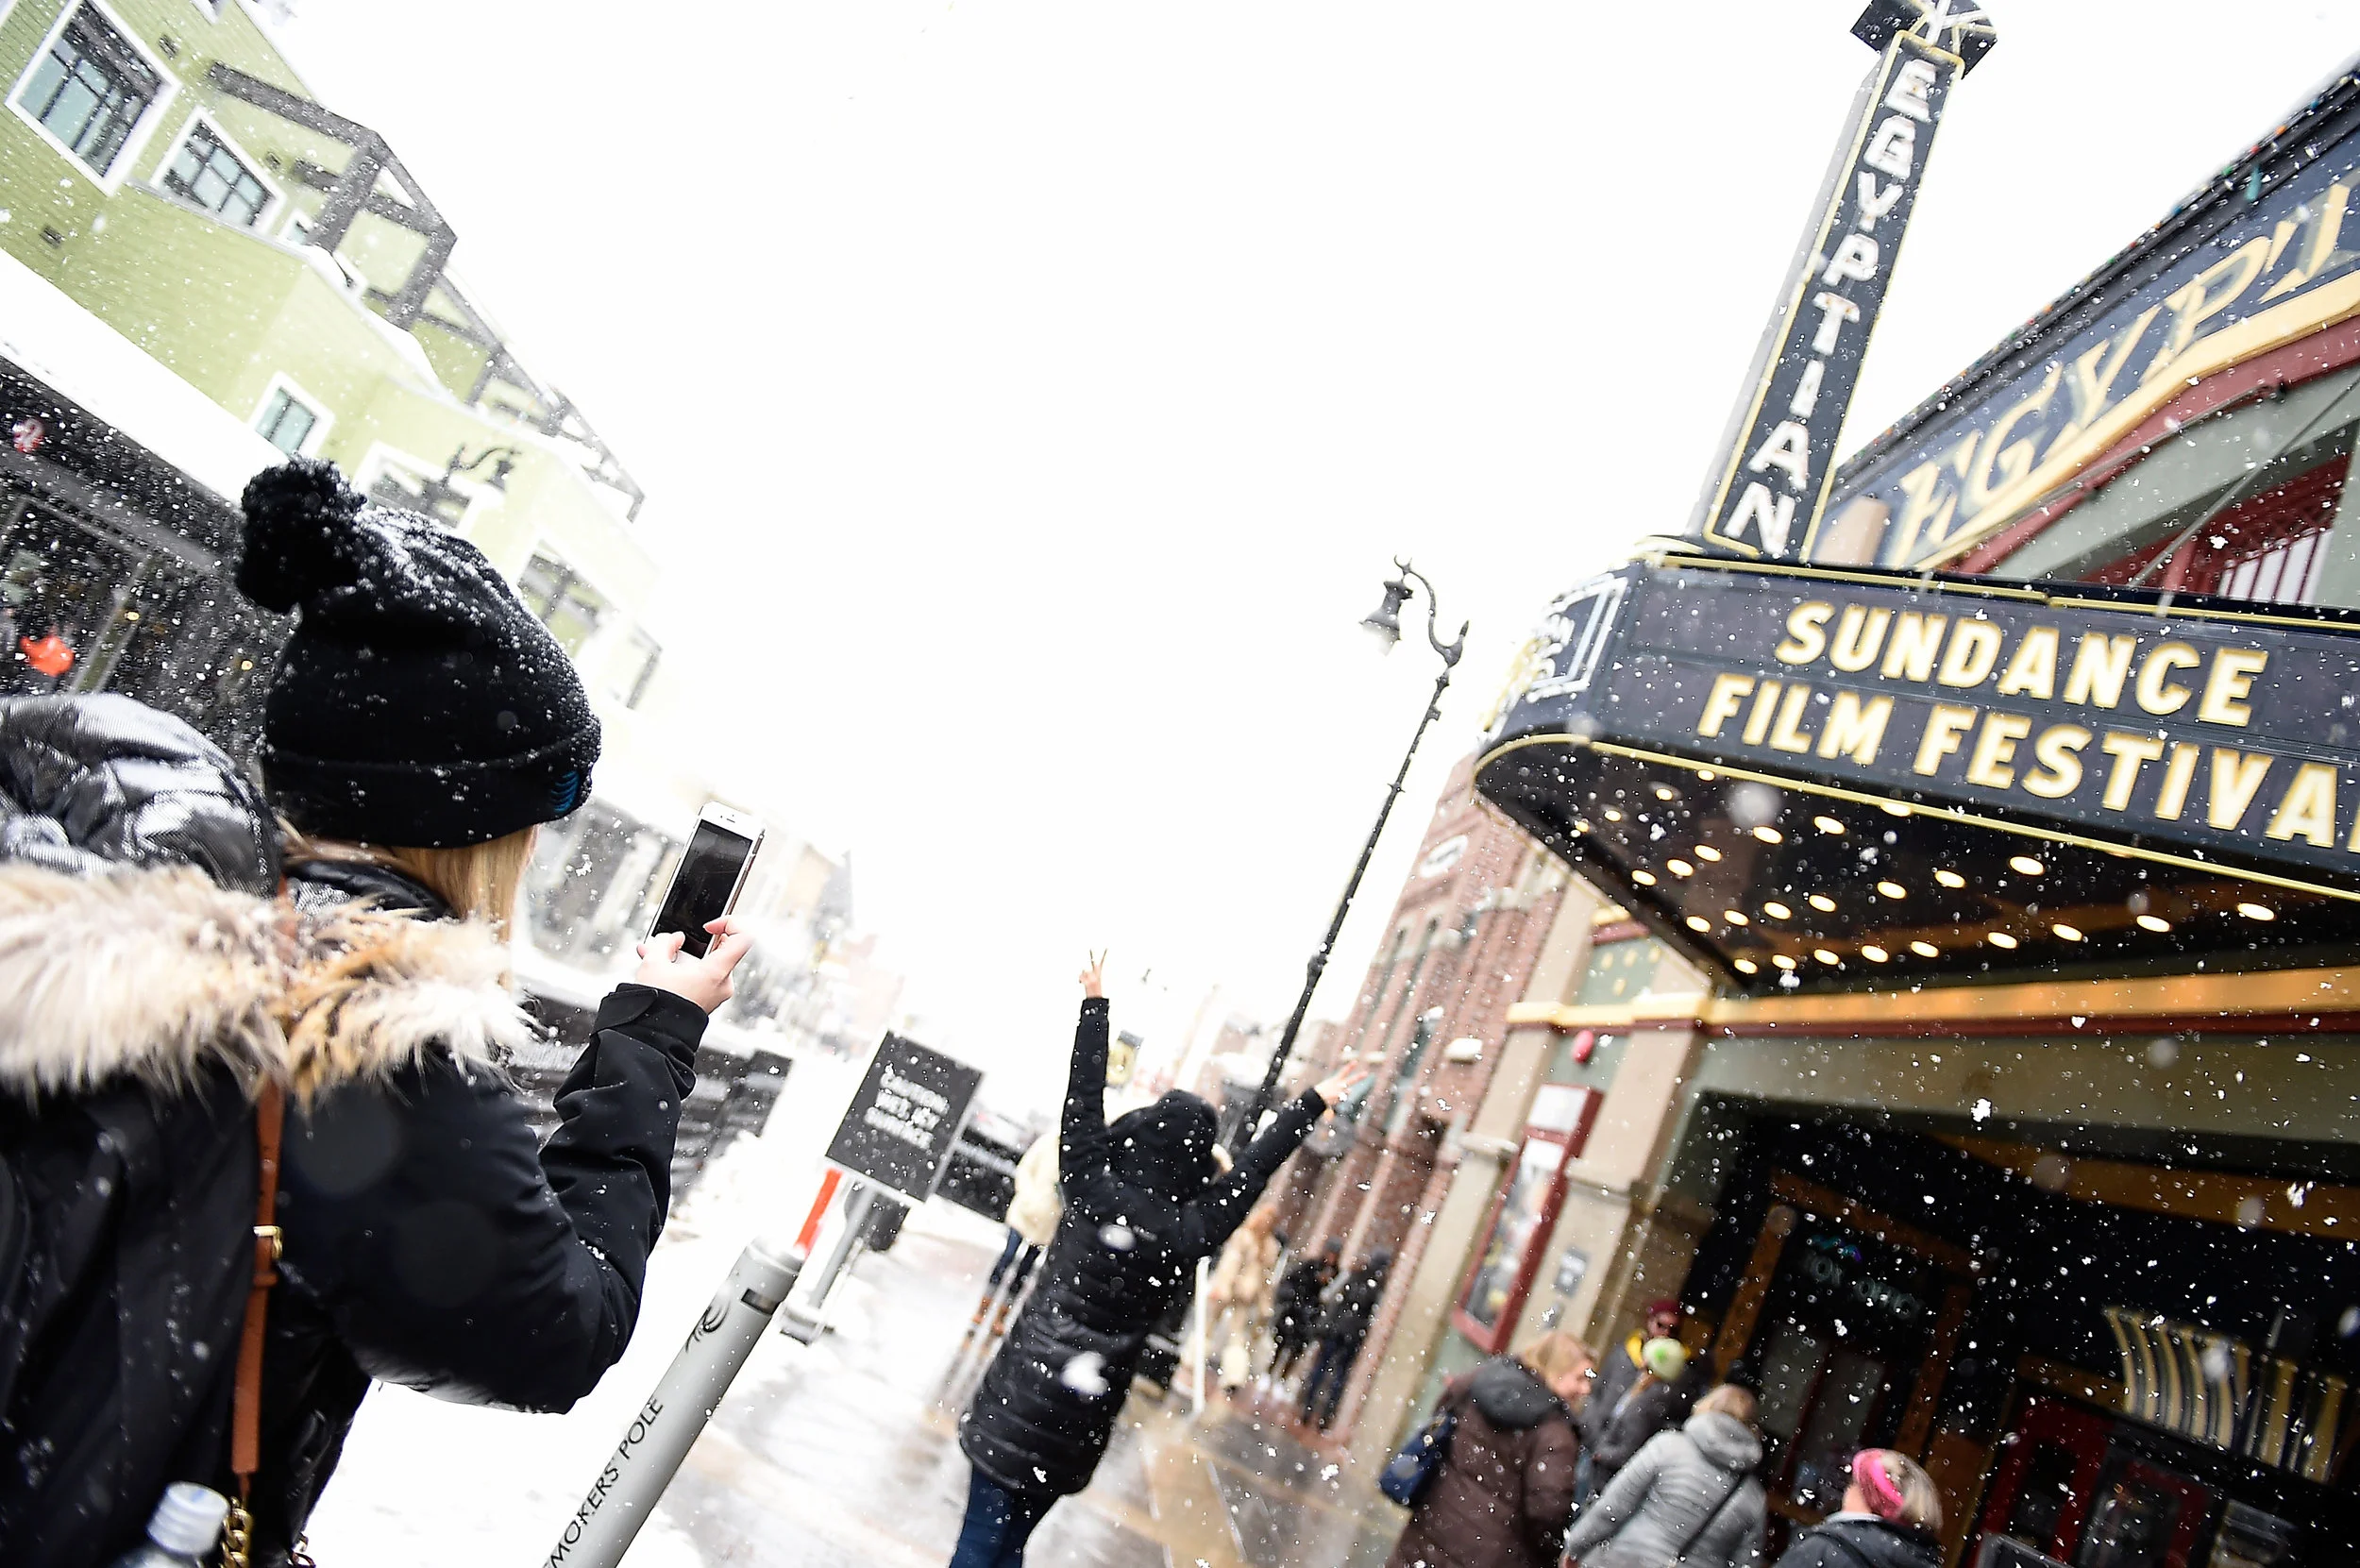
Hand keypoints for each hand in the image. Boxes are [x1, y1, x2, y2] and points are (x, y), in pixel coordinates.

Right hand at [635, 917, 753, 1013]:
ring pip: (708, 964)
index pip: (743, 938)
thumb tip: (674, 939)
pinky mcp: (707, 1001)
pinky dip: (684, 970)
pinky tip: (660, 969)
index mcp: (717, 972)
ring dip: (684, 956)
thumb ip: (666, 942)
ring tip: (657, 955)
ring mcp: (717, 994)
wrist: (652, 1037)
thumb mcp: (653, 963)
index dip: (729, 923)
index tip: (707, 926)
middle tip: (674, 941)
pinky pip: (701, 977)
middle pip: (722, 949)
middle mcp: (723, 984)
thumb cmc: (658, 1005)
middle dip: (695, 942)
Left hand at [1080, 950, 1105, 998]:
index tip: (1106, 948)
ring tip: (1085, 983)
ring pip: (1083, 971)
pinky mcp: (1087, 980)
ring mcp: (1092, 977)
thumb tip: (1083, 969)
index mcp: (1098, 973)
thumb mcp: (1092, 981)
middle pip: (1093, 963)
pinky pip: (1080, 976)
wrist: (1095, 998)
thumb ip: (1087, 973)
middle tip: (1091, 947)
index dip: (1104, 955)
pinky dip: (1080, 980)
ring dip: (1083, 976)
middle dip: (1092, 955)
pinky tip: (1082, 984)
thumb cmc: (1094, 990)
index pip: (1102, 962)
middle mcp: (1096, 974)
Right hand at [1312, 1058, 1371, 1108]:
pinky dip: (1339, 1099)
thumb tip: (1350, 1091)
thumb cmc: (1320, 1091)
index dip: (1350, 1066)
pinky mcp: (1339, 1098)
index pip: (1344, 1071)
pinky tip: (1332, 1099)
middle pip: (1351, 1080)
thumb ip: (1340, 1087)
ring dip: (1345, 1092)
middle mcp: (1339, 1085)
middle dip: (1359, 1077)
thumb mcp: (1329, 1086)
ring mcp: (1340, 1091)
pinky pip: (1342, 1098)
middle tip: (1366, 1073)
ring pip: (1348, 1091)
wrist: (1315, 1098)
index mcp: (1335, 1080)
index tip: (1356, 1061)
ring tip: (1335, 1093)